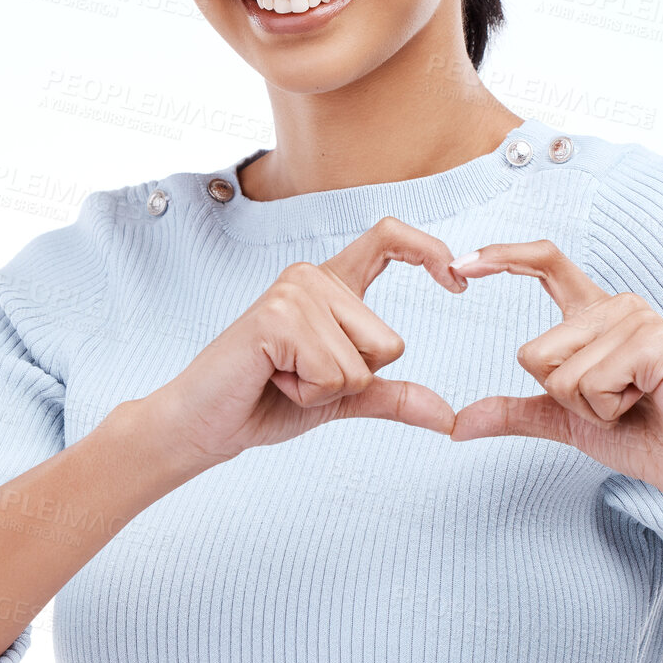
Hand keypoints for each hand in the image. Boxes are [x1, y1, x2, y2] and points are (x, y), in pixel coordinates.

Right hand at [146, 217, 465, 475]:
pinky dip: (308, 394)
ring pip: (364, 362)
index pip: (388, 238)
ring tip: (282, 377)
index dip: (429, 250)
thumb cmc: (264, 401)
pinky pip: (334, 373)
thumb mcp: (341, 397)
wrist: (203, 424)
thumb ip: (392, 397)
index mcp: (331, 285)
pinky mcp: (277, 317)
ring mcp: (294, 291)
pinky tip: (271, 379)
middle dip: (355, 380)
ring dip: (327, 390)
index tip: (459, 280)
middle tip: (299, 377)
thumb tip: (449, 417)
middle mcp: (312, 277)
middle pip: (390, 341)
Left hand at [447, 239, 662, 519]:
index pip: (545, 263)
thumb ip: (514, 411)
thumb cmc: (640, 436)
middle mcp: (618, 305)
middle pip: (534, 353)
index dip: (502, 257)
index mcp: (594, 314)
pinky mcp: (658, 343)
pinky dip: (609, 410)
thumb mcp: (564, 421)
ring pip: (561, 374)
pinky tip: (646, 403)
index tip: (460, 266)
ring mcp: (640, 319)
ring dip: (589, 408)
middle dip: (562, 398)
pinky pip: (591, 384)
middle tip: (613, 404)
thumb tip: (455, 423)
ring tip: (633, 404)